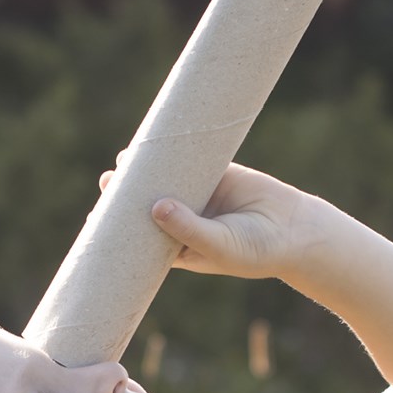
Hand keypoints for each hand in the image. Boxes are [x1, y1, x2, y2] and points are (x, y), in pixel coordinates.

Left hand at [97, 160, 321, 279]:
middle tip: (107, 182)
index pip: (141, 240)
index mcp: (180, 247)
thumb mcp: (220, 245)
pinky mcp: (213, 172)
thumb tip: (154, 206)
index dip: (120, 232)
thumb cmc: (256, 250)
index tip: (98, 222)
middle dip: (126, 196)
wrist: (295, 230)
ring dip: (144, 170)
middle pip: (146, 206)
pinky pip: (186, 158)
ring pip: (163, 179)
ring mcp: (197, 195)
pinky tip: (152, 142)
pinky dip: (170, 150)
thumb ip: (188, 228)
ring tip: (123, 160)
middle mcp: (184, 220)